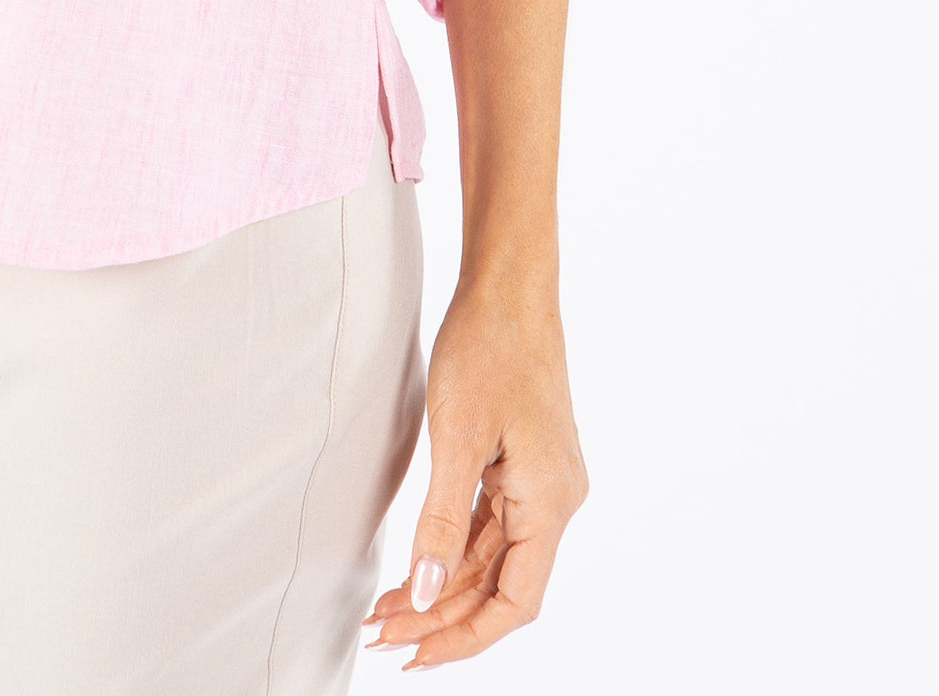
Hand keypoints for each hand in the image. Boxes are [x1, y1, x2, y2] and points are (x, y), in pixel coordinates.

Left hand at [368, 275, 587, 666]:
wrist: (508, 283)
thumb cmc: (489, 346)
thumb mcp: (457, 436)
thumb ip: (442, 521)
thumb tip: (424, 591)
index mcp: (551, 502)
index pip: (515, 602)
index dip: (466, 637)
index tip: (418, 655)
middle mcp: (555, 500)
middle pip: (500, 586)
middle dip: (442, 615)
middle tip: (383, 634)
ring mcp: (540, 481)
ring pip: (492, 558)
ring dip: (442, 586)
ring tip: (387, 610)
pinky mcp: (523, 462)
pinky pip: (489, 524)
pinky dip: (451, 548)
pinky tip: (416, 566)